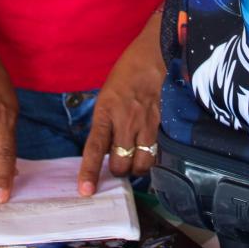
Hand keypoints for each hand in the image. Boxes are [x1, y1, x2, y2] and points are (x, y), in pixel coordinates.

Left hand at [78, 13, 163, 194]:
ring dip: (137, 168)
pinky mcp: (162, 124)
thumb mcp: (107, 97)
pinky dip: (152, 157)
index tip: (86, 191)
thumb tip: (106, 150)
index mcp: (105, 112)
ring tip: (135, 160)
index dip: (89, 172)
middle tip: (118, 164)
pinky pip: (157, 152)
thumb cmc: (126, 74)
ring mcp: (146, 124)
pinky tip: (150, 151)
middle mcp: (125, 122)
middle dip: (118, 171)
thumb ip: (106, 123)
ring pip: (142, 164)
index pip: (94, 149)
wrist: (153, 55)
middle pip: (121, 165)